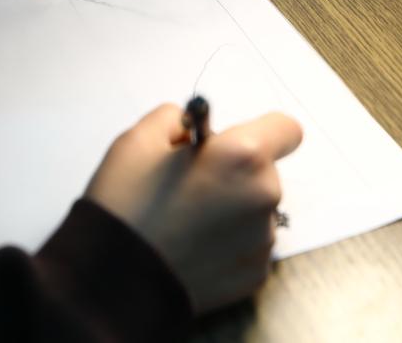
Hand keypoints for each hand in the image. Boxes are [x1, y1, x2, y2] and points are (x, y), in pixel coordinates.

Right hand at [85, 105, 302, 312]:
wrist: (116, 282)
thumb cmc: (126, 205)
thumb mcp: (138, 141)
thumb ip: (175, 119)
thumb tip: (192, 131)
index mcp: (242, 156)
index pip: (286, 129)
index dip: (259, 131)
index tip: (228, 143)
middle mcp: (264, 196)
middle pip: (264, 171)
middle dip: (234, 171)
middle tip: (189, 184)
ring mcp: (262, 240)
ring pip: (256, 209)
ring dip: (231, 208)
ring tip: (186, 220)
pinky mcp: (255, 274)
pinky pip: (249, 244)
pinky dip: (228, 241)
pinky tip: (192, 246)